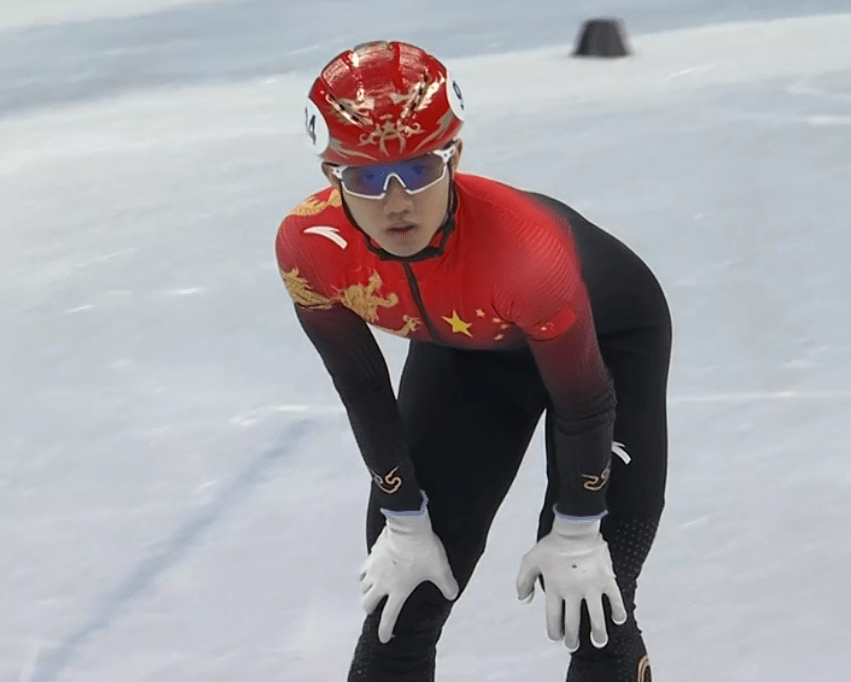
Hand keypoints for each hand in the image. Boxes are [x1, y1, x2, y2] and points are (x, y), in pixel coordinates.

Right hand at [360, 495, 458, 643]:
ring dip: (366, 592)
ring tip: (372, 592)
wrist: (408, 525)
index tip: (384, 639)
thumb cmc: (424, 549)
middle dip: (370, 609)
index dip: (385, 630)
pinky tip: (371, 571)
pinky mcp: (372, 554)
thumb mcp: (440, 569)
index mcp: (398, 590)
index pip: (388, 617)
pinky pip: (363, 569)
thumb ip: (447, 585)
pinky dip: (365, 575)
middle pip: (368, 603)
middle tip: (373, 609)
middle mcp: (382, 582)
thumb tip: (453, 595)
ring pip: (363, 587)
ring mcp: (374, 568)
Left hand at [516, 514, 625, 650]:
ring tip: (598, 642)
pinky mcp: (606, 580)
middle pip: (573, 623)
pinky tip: (618, 620)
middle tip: (572, 646)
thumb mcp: (531, 560)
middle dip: (572, 638)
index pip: (553, 618)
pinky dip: (618, 612)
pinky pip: (615, 600)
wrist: (575, 528)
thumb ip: (523, 580)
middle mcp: (572, 591)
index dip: (554, 632)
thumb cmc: (552, 545)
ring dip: (597, 633)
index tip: (556, 637)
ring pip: (596, 618)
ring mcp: (591, 587)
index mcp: (554, 588)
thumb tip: (523, 600)